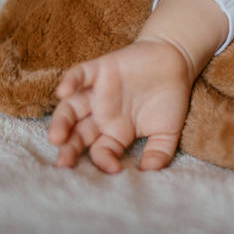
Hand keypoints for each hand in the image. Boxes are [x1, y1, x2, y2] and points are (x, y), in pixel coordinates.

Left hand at [49, 38, 190, 172]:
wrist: (176, 61)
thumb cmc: (170, 97)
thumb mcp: (167, 130)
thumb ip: (158, 152)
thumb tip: (149, 172)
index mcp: (116, 132)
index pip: (101, 151)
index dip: (104, 161)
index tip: (114, 169)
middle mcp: (102, 114)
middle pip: (77, 134)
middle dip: (69, 149)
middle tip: (63, 163)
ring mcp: (98, 93)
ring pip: (70, 108)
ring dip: (61, 122)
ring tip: (56, 137)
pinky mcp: (100, 70)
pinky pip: (79, 75)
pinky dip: (70, 82)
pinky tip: (63, 92)